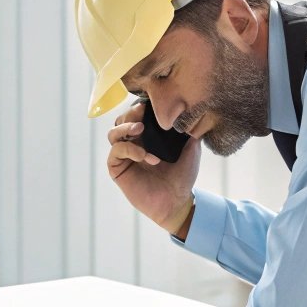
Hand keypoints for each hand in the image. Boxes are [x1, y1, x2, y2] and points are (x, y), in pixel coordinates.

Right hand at [105, 99, 202, 235]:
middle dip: (130, 114)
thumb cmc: (182, 177)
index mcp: (147, 136)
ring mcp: (124, 156)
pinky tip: (145, 155)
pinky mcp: (118, 169)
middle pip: (121, 120)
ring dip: (125, 128)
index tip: (149, 104)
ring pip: (113, 133)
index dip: (139, 108)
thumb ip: (189, 132)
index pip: (136, 115)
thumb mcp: (190, 150)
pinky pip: (115, 153)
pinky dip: (129, 149)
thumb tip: (193, 114)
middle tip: (141, 114)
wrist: (177, 202)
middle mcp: (133, 143)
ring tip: (140, 130)